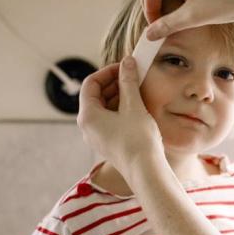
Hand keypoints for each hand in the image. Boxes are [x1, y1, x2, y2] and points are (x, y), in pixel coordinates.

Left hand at [76, 55, 161, 173]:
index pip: (91, 84)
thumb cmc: (138, 140)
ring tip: (137, 90)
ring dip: (119, 96)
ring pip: (103, 109)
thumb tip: (127, 63)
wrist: (146, 172)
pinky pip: (109, 121)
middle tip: (132, 76)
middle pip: (96, 96)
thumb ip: (128, 82)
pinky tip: (137, 107)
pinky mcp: (108, 144)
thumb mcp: (133, 106)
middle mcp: (87, 127)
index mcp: (87, 115)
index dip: (107, 72)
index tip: (124, 67)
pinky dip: (120, 110)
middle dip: (114, 83)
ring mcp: (97, 137)